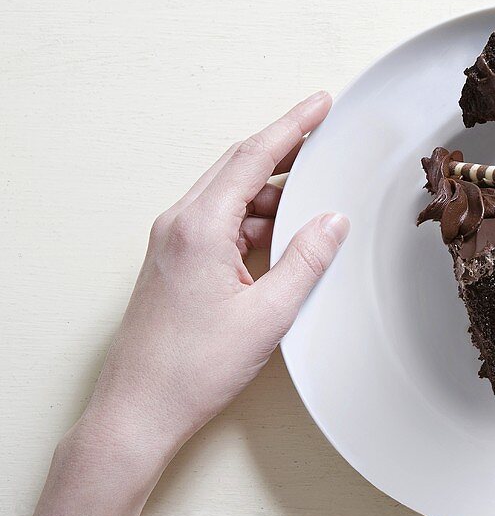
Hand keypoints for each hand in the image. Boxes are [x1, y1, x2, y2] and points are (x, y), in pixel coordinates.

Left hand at [80, 91, 349, 462]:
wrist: (139, 410)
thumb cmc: (193, 368)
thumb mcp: (268, 314)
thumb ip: (305, 260)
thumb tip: (333, 221)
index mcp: (199, 227)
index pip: (253, 157)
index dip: (292, 126)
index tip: (319, 104)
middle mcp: (178, 225)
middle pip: (238, 167)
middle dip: (284, 150)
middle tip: (323, 137)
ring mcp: (172, 243)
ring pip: (229, 196)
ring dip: (271, 194)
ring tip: (313, 203)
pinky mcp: (174, 262)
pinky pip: (219, 223)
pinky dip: (254, 221)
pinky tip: (282, 239)